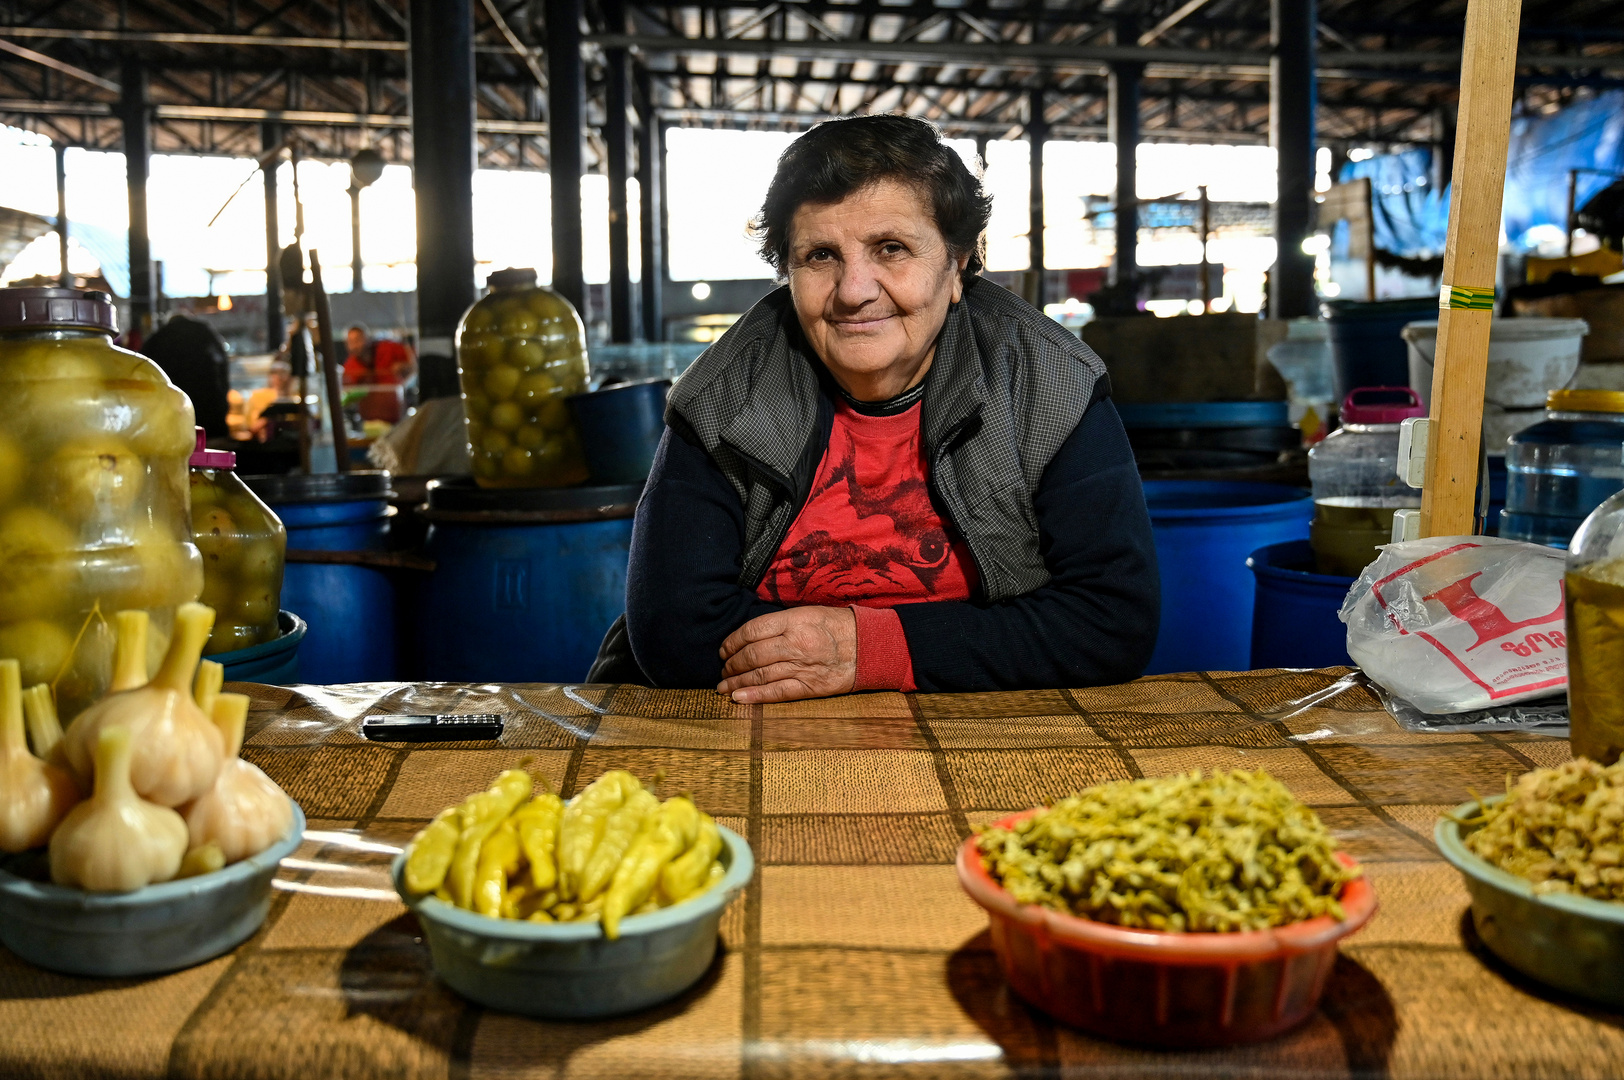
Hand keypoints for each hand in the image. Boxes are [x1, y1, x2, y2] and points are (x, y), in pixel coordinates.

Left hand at [717, 607, 856, 703]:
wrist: (870, 646)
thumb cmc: (838, 626)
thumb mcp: (809, 613)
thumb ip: (782, 623)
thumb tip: (751, 635)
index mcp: (795, 621)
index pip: (752, 631)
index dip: (732, 641)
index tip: (724, 648)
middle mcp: (796, 644)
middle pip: (753, 655)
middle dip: (732, 664)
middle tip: (723, 668)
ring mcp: (803, 667)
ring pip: (761, 675)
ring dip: (737, 682)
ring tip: (723, 686)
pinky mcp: (810, 686)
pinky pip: (777, 692)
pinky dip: (755, 696)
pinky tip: (738, 698)